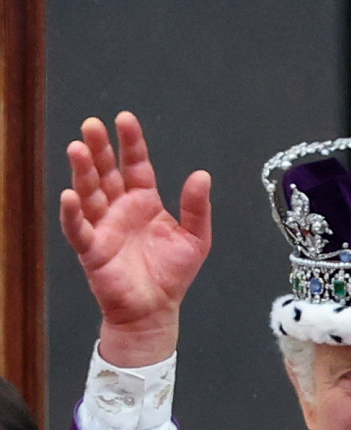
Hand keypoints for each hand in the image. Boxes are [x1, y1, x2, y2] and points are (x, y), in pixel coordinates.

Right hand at [60, 112, 211, 366]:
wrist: (156, 310)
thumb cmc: (172, 275)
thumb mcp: (196, 238)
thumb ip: (197, 207)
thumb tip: (202, 175)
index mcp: (145, 202)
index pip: (136, 165)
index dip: (131, 143)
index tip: (125, 119)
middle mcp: (121, 209)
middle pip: (107, 173)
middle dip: (100, 148)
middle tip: (91, 125)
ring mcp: (104, 227)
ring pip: (90, 193)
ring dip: (83, 172)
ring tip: (77, 148)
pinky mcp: (92, 250)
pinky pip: (79, 229)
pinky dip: (73, 213)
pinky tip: (70, 195)